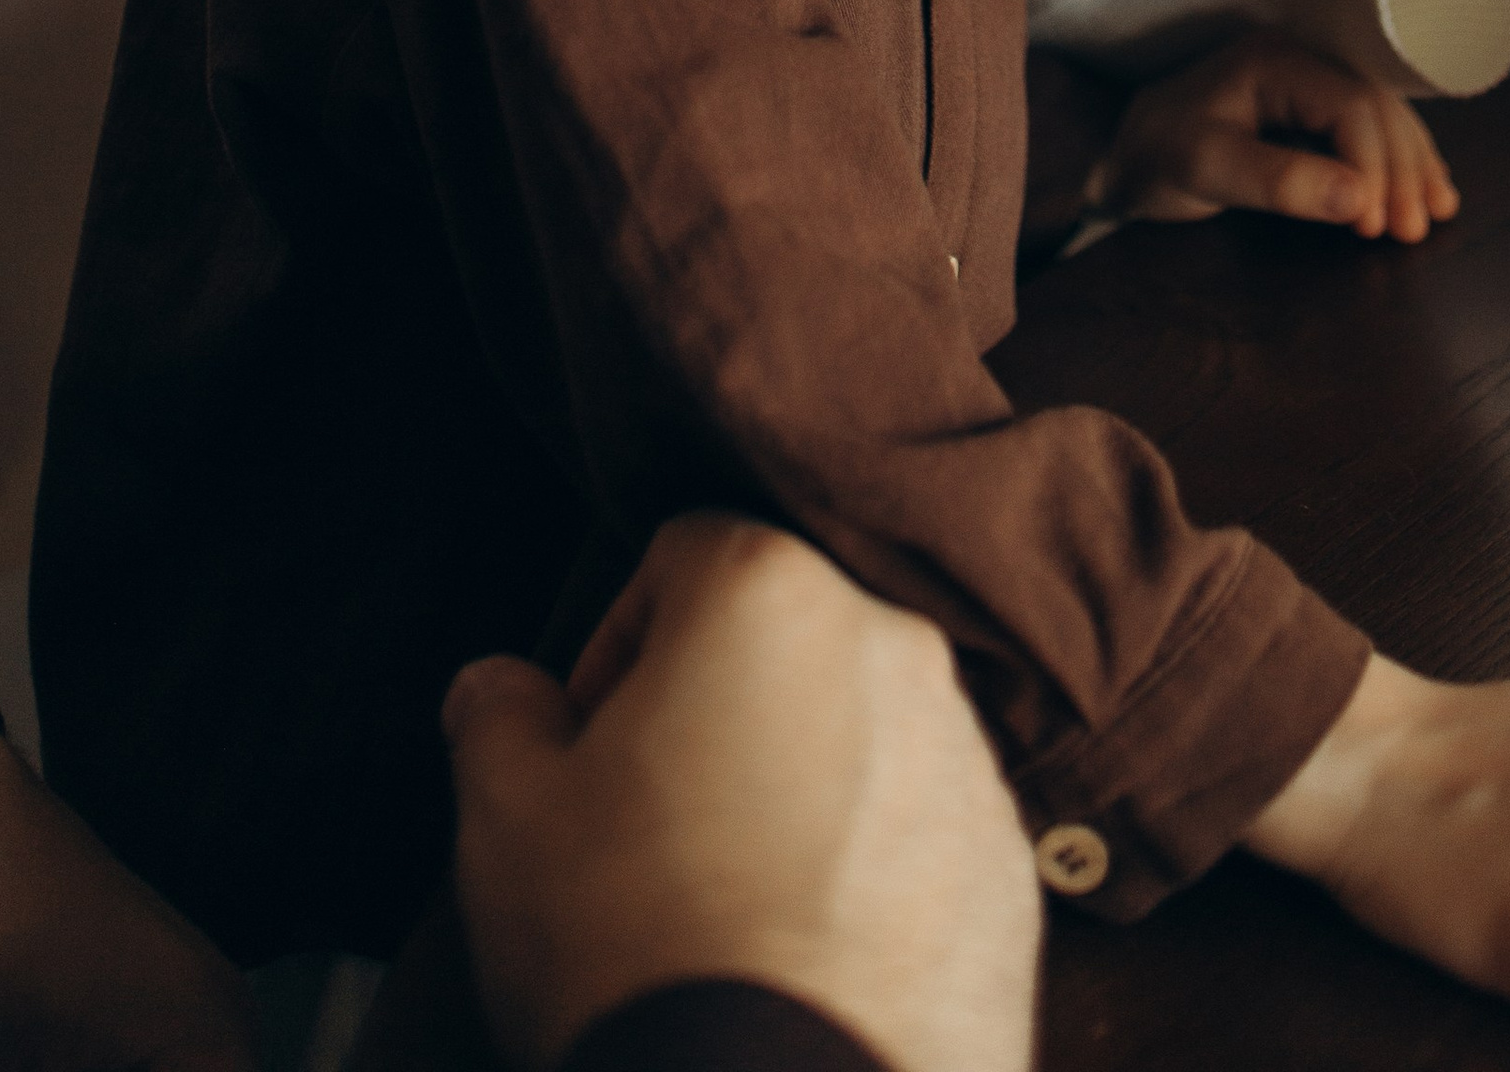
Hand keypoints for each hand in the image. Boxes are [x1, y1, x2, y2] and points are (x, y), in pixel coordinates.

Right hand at [443, 516, 1038, 1071]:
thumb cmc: (640, 948)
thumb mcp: (509, 822)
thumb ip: (499, 721)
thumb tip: (499, 691)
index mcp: (771, 596)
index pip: (682, 555)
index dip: (618, 643)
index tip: (590, 740)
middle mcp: (893, 649)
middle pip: (784, 642)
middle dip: (717, 712)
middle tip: (652, 825)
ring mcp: (967, 761)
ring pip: (862, 735)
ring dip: (802, 786)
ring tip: (730, 905)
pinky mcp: (1010, 871)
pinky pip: (923, 834)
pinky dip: (871, 871)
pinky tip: (806, 953)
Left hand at [1089, 28, 1457, 242]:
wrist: (1124, 158)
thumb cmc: (1156, 159)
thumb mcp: (1206, 170)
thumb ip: (1278, 181)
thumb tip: (1359, 198)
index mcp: (1274, 60)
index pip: (1350, 104)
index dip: (1374, 165)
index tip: (1376, 225)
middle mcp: (1299, 58)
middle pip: (1375, 107)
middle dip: (1401, 169)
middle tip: (1412, 231)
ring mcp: (1308, 79)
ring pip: (1381, 115)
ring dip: (1412, 164)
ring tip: (1435, 214)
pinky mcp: (1310, 106)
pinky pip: (1368, 127)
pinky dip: (1399, 160)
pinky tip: (1426, 190)